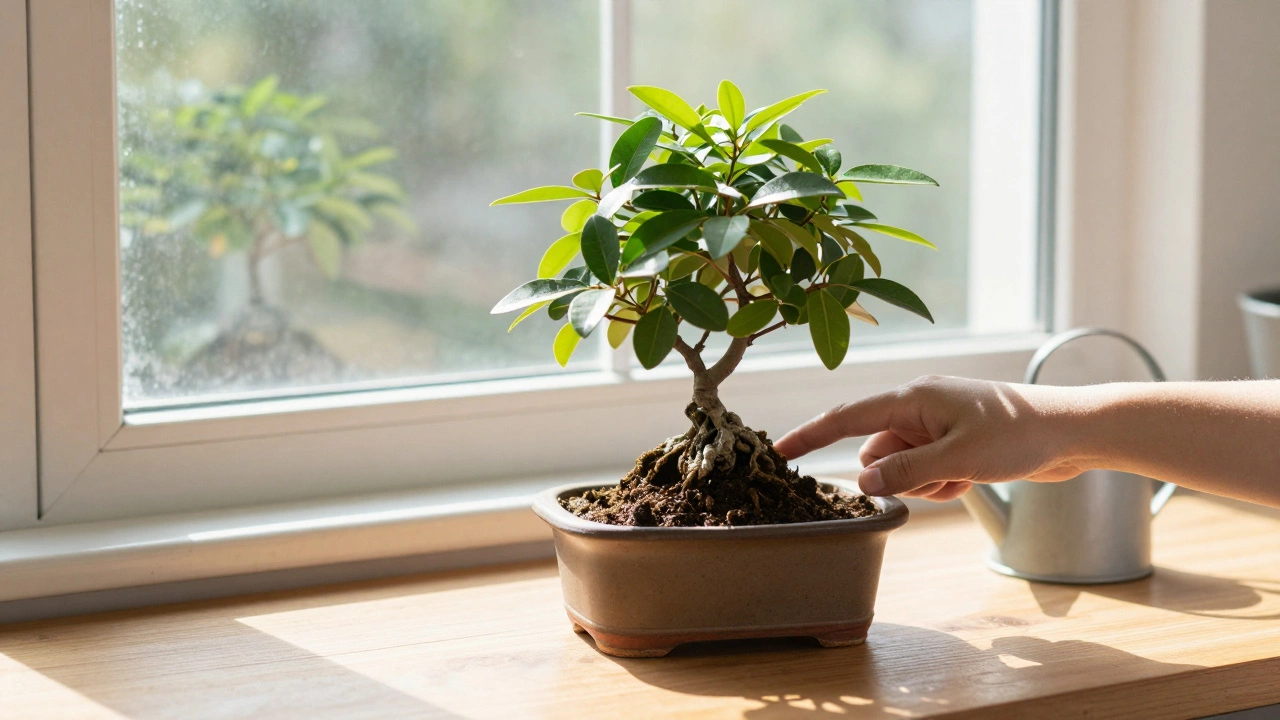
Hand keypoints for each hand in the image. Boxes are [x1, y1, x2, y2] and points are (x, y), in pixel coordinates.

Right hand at [774, 376, 1088, 500]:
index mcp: (914, 396)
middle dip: (898, 474)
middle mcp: (920, 406)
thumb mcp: (957, 459)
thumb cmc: (1019, 434)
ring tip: (963, 476)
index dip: (811, 435)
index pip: (847, 417)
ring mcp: (937, 424)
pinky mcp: (955, 440)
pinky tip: (973, 477)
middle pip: (877, 450)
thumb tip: (861, 482)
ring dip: (925, 482)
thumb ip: (905, 471)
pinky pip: (927, 470)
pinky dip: (943, 481)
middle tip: (940, 476)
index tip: (779, 452)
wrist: (1072, 432)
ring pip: (902, 465)